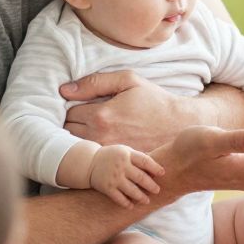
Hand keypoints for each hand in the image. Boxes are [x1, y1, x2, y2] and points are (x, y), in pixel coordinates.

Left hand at [61, 73, 181, 151]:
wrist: (179, 125)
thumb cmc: (154, 100)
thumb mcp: (128, 81)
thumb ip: (95, 82)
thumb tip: (64, 90)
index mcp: (102, 115)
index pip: (68, 113)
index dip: (71, 107)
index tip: (80, 104)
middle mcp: (102, 137)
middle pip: (68, 132)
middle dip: (71, 123)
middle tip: (82, 116)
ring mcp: (109, 153)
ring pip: (77, 147)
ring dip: (78, 138)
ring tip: (90, 128)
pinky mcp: (117, 162)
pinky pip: (93, 158)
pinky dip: (91, 150)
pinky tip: (101, 140)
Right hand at [88, 143, 165, 207]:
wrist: (89, 163)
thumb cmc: (113, 157)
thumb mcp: (124, 151)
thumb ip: (138, 158)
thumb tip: (159, 169)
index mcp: (126, 154)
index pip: (145, 161)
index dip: (155, 168)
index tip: (163, 174)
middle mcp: (120, 166)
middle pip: (140, 177)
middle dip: (151, 186)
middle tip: (157, 190)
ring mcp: (114, 178)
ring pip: (132, 190)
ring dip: (141, 197)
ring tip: (147, 201)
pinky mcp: (107, 188)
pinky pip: (119, 198)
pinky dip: (127, 203)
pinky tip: (132, 206)